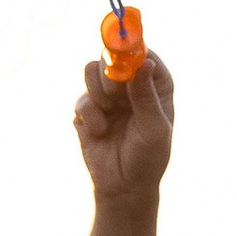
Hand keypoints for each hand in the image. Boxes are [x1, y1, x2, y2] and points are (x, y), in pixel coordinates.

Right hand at [73, 50, 174, 203]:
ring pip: (91, 70)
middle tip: (116, 96)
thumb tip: (145, 62)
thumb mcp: (154, 129)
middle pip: (112, 55)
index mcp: (154, 84)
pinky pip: (81, 99)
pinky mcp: (88, 109)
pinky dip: (90, 116)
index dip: (130, 46)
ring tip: (109, 115)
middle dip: (110, 74)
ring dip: (99, 93)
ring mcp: (108, 95)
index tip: (121, 51)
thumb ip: (147, 95)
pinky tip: (99, 133)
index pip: (142, 52)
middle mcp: (131, 84)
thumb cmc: (147, 160)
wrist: (123, 189)